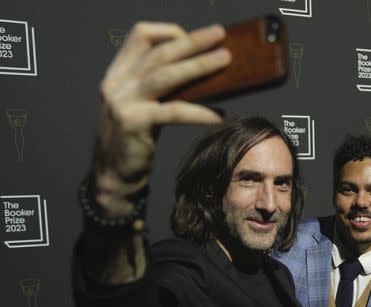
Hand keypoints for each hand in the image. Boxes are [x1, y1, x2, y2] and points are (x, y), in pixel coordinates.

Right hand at [94, 22, 230, 213]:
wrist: (113, 176)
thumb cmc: (135, 141)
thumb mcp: (144, 107)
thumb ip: (162, 89)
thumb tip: (203, 74)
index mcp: (118, 74)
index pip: (141, 36)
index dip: (169, 32)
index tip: (196, 39)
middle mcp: (117, 84)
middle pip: (159, 52)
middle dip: (193, 41)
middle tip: (220, 35)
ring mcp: (122, 102)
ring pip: (165, 75)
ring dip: (199, 65)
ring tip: (224, 60)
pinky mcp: (134, 124)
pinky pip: (174, 111)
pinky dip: (199, 111)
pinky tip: (219, 115)